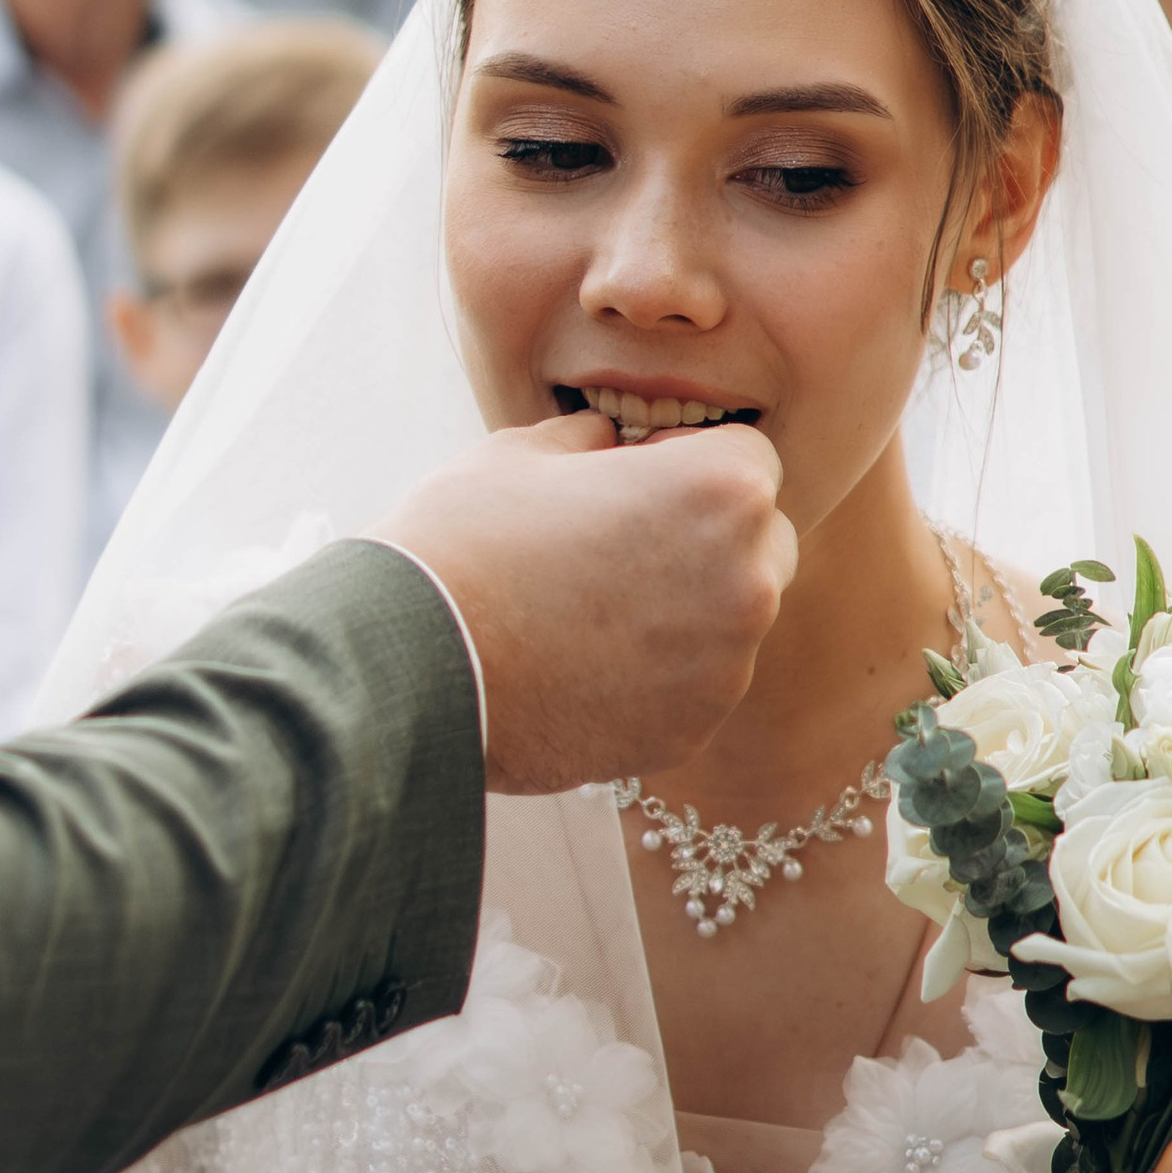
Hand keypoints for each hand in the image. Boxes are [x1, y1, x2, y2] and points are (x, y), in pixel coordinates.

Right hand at [379, 411, 795, 793]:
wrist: (410, 665)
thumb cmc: (463, 540)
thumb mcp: (526, 451)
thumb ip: (594, 441)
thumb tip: (610, 443)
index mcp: (722, 491)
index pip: (752, 462)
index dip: (689, 463)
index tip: (633, 481)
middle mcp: (748, 581)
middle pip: (761, 543)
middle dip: (710, 538)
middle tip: (619, 546)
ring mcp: (724, 667)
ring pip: (732, 621)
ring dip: (685, 610)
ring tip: (587, 612)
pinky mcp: (691, 730)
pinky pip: (695, 686)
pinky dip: (658, 676)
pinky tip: (581, 666)